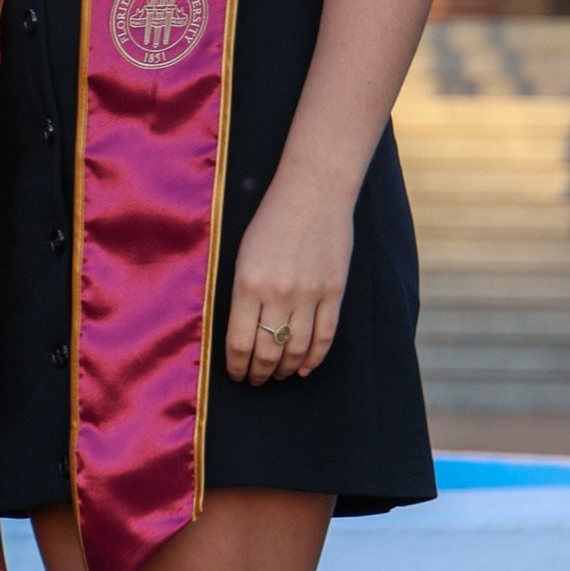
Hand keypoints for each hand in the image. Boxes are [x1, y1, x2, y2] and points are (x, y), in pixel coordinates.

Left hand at [224, 170, 352, 384]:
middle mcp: (278, 294)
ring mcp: (309, 294)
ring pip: (296, 349)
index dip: (236, 366)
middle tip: (254, 380)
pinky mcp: (334, 291)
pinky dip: (314, 357)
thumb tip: (239, 331)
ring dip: (284, 369)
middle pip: (267, 352)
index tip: (235, 374)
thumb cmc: (271, 218)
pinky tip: (304, 367)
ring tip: (277, 375)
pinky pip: (325, 335)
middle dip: (258, 373)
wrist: (314, 191)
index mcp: (247, 283)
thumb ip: (240, 292)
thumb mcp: (242, 253)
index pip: (239, 342)